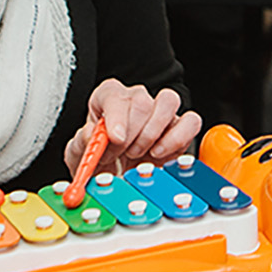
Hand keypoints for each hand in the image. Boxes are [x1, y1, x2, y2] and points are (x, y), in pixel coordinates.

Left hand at [63, 79, 201, 174]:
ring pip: (168, 101)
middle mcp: (136, 99)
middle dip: (131, 134)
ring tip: (139, 153)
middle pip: (141, 101)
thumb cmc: (100, 161)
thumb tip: (91, 135)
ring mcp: (159, 111)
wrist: (117, 178)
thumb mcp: (81, 155)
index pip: (114, 94)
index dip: (116, 115)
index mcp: (108, 98)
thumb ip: (82, 144)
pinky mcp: (180, 127)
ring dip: (153, 133)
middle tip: (122, 154)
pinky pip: (190, 121)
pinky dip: (177, 138)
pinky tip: (159, 153)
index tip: (116, 137)